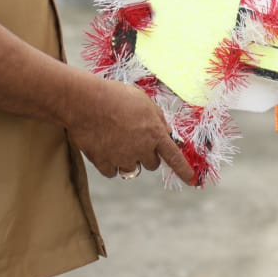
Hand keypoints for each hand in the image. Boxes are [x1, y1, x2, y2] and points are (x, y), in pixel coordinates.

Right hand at [70, 78, 195, 184]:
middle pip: (151, 164)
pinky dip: (110, 163)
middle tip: (133, 138)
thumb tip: (165, 131)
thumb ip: (157, 118)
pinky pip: (113, 171)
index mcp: (154, 133)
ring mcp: (122, 158)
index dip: (183, 170)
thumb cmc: (115, 95)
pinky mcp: (104, 163)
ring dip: (128, 159)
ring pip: (131, 168)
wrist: (86, 101)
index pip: (174, 156)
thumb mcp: (143, 101)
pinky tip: (104, 146)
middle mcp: (141, 149)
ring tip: (115, 139)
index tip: (191, 180)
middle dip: (146, 154)